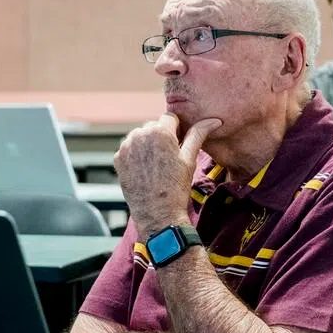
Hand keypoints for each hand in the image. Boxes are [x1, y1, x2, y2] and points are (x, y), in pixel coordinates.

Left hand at [114, 114, 220, 237]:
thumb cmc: (176, 188)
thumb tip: (213, 121)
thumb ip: (198, 134)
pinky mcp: (118, 159)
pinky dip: (136, 155)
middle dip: (161, 137)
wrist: (157, 213)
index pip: (170, 118)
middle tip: (169, 158)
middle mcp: (139, 134)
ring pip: (140, 137)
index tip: (179, 144)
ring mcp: (126, 147)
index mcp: (159, 131)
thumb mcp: (190, 159)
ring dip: (148, 145)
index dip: (176, 130)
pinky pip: (129, 149)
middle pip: (154, 126)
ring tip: (157, 165)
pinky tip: (145, 170)